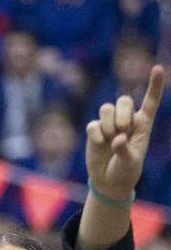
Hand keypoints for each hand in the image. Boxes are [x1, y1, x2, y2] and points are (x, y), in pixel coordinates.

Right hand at [86, 65, 163, 198]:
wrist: (108, 181)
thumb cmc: (126, 171)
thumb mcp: (131, 163)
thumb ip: (125, 150)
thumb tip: (116, 138)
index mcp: (143, 125)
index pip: (150, 101)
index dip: (154, 85)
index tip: (156, 68)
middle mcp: (126, 121)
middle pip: (124, 100)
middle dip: (123, 114)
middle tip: (124, 131)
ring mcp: (109, 125)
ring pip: (106, 108)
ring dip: (109, 123)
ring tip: (111, 138)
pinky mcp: (94, 131)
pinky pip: (93, 124)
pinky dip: (97, 134)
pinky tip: (101, 144)